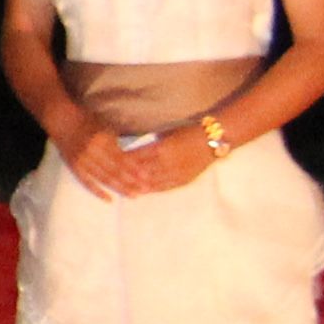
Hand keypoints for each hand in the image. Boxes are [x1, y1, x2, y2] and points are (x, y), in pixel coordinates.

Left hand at [65, 125, 209, 198]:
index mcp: (162, 147)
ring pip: (151, 181)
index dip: (123, 161)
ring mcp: (176, 172)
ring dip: (137, 185)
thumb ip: (152, 143)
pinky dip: (152, 189)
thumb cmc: (188, 132)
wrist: (213, 140)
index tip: (110, 162)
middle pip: (141, 172)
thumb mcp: (167, 133)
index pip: (137, 156)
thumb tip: (134, 150)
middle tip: (111, 179)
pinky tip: (142, 191)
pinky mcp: (184, 179)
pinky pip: (164, 186)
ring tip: (122, 188)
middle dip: (126, 176)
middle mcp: (168, 162)